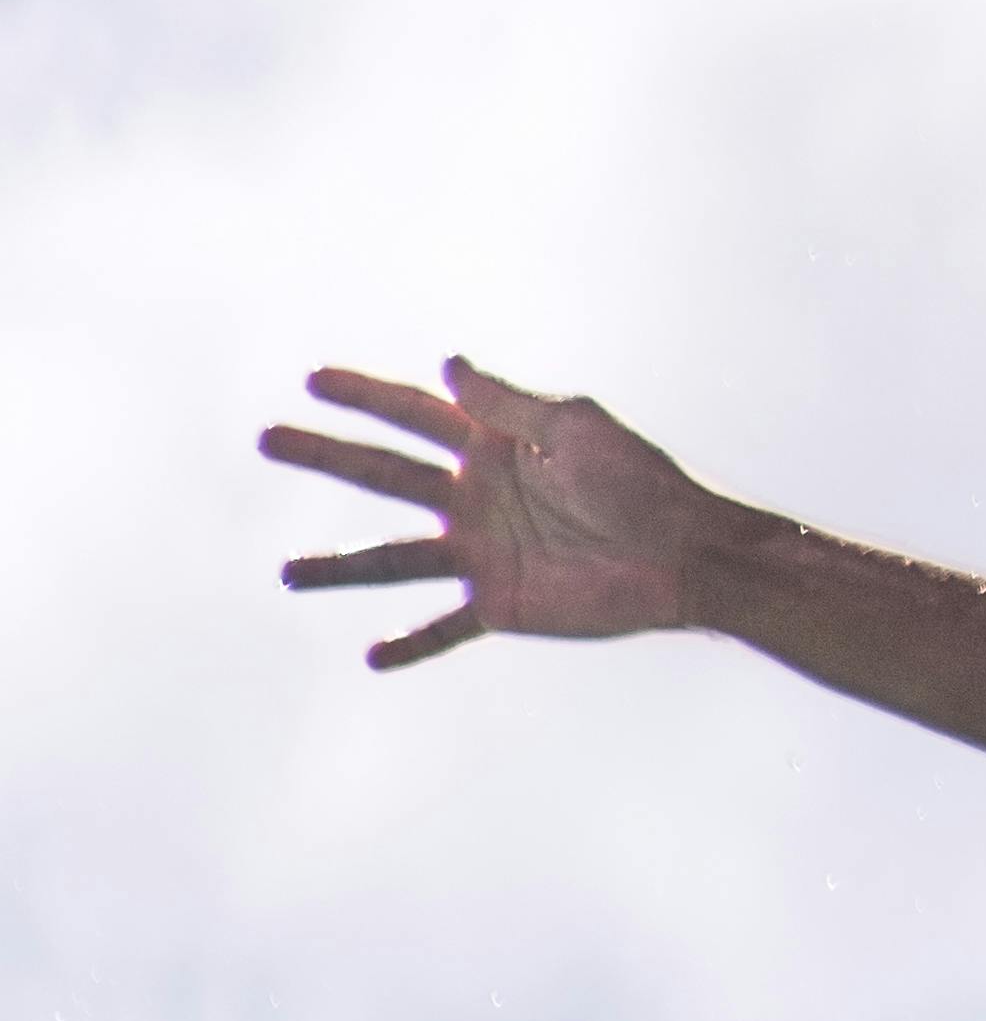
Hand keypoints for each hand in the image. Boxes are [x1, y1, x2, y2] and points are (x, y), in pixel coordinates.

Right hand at [260, 354, 721, 667]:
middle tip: (269, 440)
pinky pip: (446, 628)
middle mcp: (477, 498)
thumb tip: (449, 364)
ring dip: (341, 565)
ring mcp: (484, 554)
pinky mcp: (501, 605)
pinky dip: (412, 644)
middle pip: (385, 475)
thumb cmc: (639, 483)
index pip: (416, 415)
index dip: (366, 396)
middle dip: (327, 457)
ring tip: (288, 573)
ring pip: (396, 559)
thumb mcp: (573, 426)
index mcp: (493, 448)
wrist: (682, 555)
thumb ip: (507, 403)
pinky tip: (373, 655)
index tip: (314, 380)